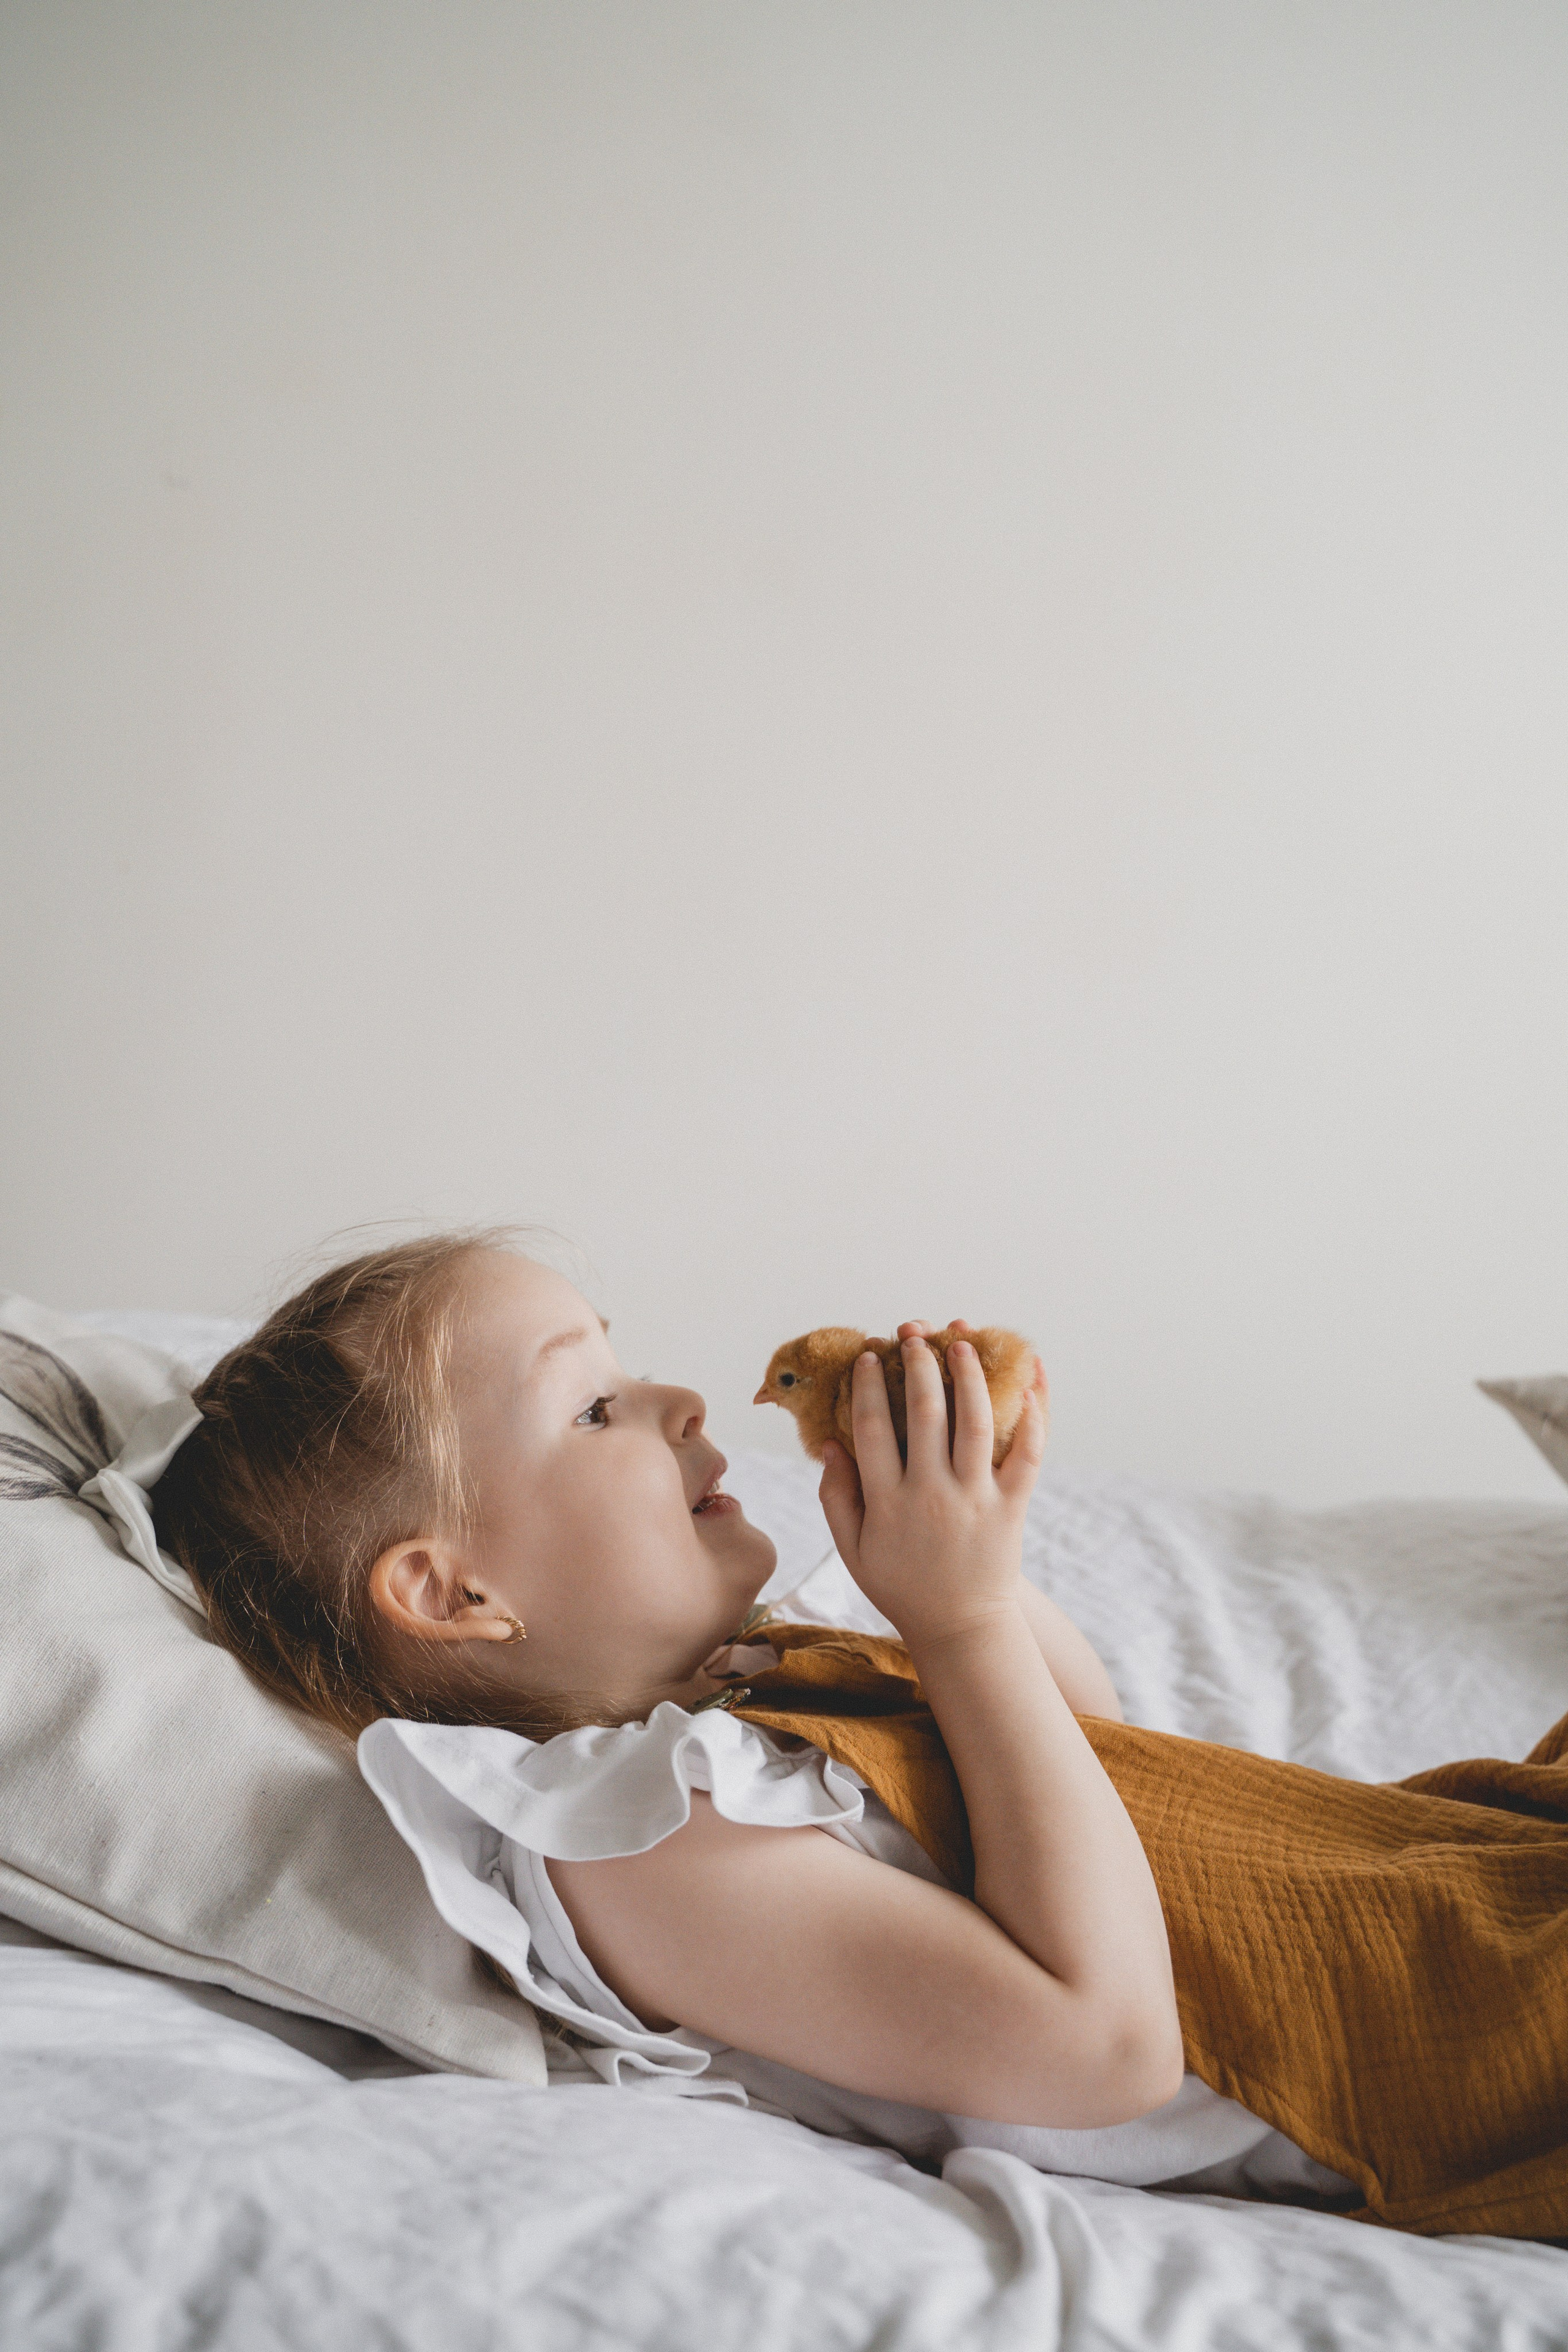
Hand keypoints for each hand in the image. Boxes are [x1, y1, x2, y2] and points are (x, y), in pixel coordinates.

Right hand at [817, 1323, 1046, 1651]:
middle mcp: (931, 1494)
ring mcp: (975, 1499)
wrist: (961, 1628)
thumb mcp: (853, 1550)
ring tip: (961, 1342)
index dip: (867, 1386)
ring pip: (974, 1422)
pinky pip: (1027, 1455)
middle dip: (917, 1365)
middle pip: (924, 1413)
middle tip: (914, 1336)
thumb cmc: (901, 1587)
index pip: (871, 1428)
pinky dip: (1031, 1418)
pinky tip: (1026, 1386)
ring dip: (968, 1376)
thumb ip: (837, 1497)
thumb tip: (831, 1445)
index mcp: (887, 1502)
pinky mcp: (1012, 1507)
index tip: (869, 1357)